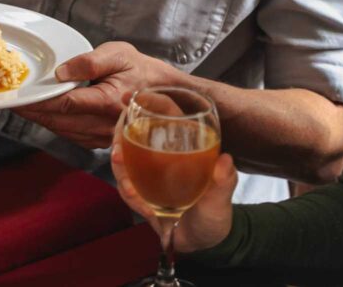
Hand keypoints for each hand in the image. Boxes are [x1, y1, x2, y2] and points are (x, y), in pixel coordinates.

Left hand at [13, 41, 179, 148]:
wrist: (169, 95)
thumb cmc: (143, 71)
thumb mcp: (118, 54)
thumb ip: (88, 62)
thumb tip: (61, 73)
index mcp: (108, 101)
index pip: (64, 104)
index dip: (38, 101)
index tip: (18, 96)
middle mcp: (104, 124)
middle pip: (57, 120)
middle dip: (32, 112)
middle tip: (10, 102)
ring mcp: (103, 136)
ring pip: (62, 130)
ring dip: (40, 120)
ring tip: (21, 107)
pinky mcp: (101, 141)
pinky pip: (71, 135)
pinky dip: (55, 125)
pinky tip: (43, 114)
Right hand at [111, 115, 236, 253]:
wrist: (200, 244)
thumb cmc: (213, 217)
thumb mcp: (221, 201)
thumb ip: (224, 182)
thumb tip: (225, 160)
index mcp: (186, 147)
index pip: (167, 114)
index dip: (150, 102)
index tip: (133, 98)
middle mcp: (164, 154)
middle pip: (136, 132)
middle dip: (121, 135)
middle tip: (117, 146)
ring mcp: (148, 172)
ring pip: (124, 159)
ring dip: (120, 166)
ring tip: (124, 174)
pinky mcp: (139, 190)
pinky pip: (126, 185)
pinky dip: (127, 191)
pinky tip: (135, 199)